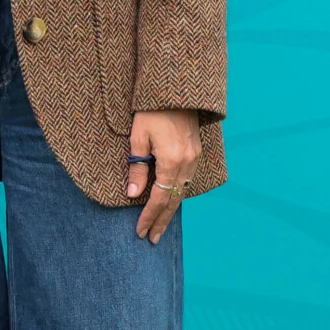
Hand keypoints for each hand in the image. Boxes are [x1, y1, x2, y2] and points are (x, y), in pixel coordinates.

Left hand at [126, 110, 200, 244]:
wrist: (175, 90)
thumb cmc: (151, 111)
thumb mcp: (138, 138)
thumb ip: (137, 169)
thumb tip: (133, 195)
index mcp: (171, 161)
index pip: (159, 198)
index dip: (149, 217)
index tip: (140, 231)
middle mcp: (187, 163)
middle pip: (174, 201)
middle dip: (162, 221)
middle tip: (152, 239)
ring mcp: (194, 158)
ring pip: (183, 192)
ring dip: (171, 210)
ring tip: (160, 226)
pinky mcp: (196, 152)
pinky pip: (188, 180)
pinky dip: (178, 194)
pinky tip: (171, 201)